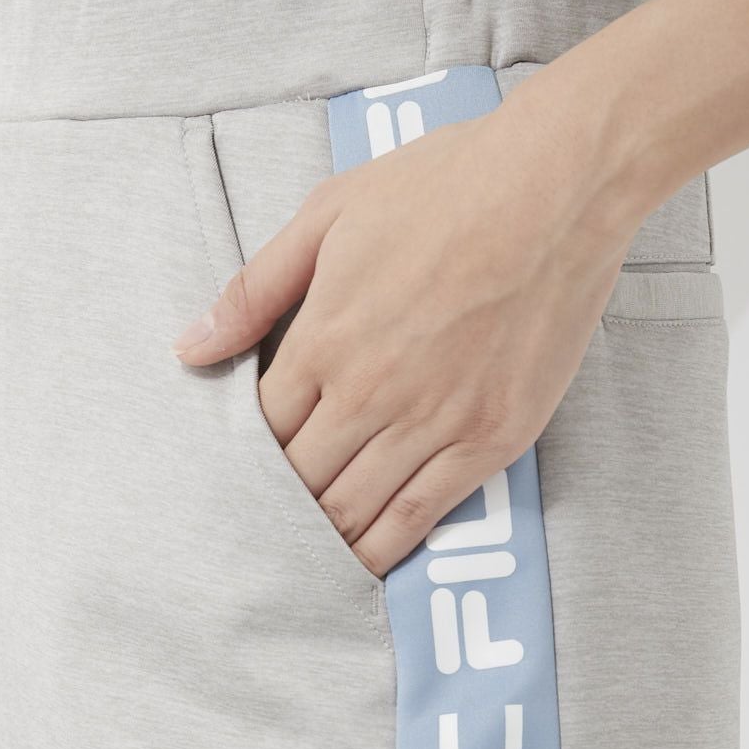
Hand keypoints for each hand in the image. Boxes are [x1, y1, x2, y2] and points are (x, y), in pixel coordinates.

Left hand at [174, 90, 636, 578]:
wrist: (559, 188)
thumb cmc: (445, 187)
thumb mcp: (328, 215)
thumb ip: (255, 289)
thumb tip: (189, 348)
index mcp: (323, 340)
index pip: (263, 428)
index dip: (251, 452)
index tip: (249, 465)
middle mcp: (371, 394)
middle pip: (301, 478)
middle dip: (280, 500)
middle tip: (267, 522)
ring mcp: (435, 422)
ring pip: (355, 509)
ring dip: (323, 536)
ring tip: (306, 554)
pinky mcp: (492, 437)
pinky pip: (423, 514)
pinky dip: (386, 547)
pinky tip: (367, 561)